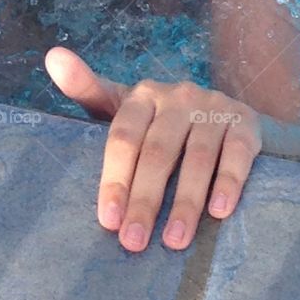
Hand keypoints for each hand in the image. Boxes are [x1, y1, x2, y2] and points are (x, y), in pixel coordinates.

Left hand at [44, 46, 261, 252]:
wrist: (225, 118)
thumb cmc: (160, 124)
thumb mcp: (123, 108)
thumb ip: (87, 89)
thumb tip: (53, 57)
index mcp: (142, 96)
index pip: (123, 138)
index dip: (114, 179)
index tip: (108, 221)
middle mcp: (178, 96)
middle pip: (157, 152)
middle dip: (144, 200)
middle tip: (133, 242)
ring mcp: (214, 108)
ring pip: (197, 158)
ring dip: (185, 202)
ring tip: (174, 241)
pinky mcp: (245, 122)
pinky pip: (238, 154)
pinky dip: (229, 183)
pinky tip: (219, 213)